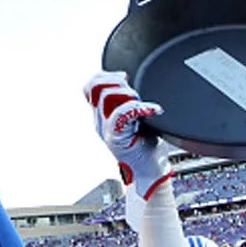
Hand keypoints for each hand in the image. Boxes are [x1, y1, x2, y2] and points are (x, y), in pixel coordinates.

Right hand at [83, 72, 174, 228]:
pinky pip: (122, 115)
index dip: (106, 75)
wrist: (150, 171)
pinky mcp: (117, 139)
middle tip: (135, 92)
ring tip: (143, 105)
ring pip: (107, 97)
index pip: (91, 85)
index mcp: (103, 114)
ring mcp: (107, 130)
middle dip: (118, 81)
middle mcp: (101, 120)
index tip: (125, 77)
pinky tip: (154, 110)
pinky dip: (140, 108)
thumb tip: (138, 83)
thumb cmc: (147, 146)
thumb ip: (132, 102)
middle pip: (97, 86)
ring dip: (129, 94)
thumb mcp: (138, 118)